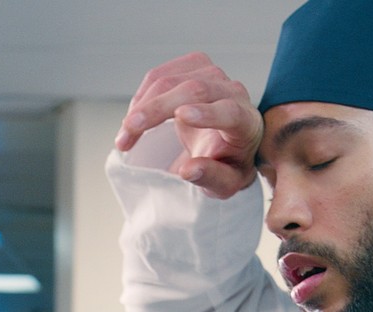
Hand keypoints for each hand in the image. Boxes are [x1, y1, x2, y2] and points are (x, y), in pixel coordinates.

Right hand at [114, 52, 261, 198]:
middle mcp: (233, 92)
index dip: (207, 113)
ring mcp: (213, 75)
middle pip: (195, 90)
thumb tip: (188, 171)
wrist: (230, 142)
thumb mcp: (225, 183)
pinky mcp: (194, 67)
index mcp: (246, 122)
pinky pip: (160, 75)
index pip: (230, 111)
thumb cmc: (228, 164)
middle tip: (128, 132)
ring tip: (126, 133)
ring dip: (142, 104)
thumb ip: (211, 177)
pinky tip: (134, 116)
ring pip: (172, 80)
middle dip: (156, 109)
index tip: (181, 116)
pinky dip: (142, 95)